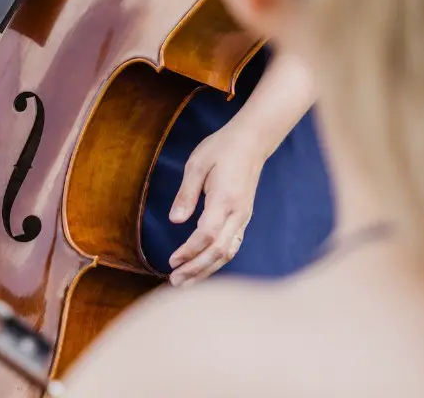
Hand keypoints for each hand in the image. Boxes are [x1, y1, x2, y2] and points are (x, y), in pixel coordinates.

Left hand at [167, 123, 265, 286]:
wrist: (252, 141)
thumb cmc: (221, 149)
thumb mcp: (197, 164)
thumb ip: (186, 193)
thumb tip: (175, 220)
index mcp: (225, 199)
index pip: (207, 234)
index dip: (189, 251)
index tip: (171, 261)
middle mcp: (238, 213)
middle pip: (219, 251)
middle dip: (196, 269)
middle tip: (174, 282)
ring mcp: (243, 217)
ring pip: (227, 252)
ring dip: (206, 269)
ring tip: (185, 282)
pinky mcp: (243, 218)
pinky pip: (232, 245)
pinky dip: (217, 260)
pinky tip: (203, 268)